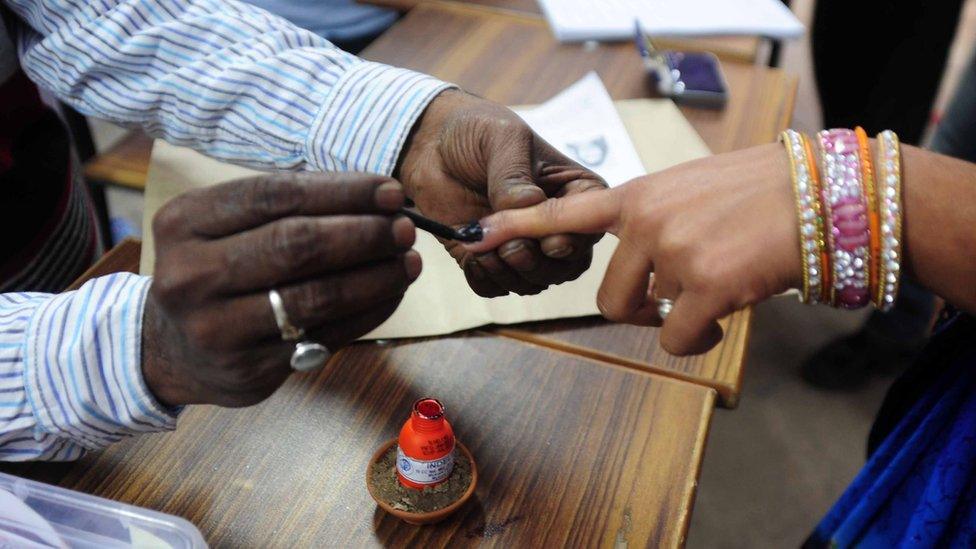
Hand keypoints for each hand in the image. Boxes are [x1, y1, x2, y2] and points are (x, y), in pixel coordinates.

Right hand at [142, 173, 420, 406]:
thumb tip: (379, 197)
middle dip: (364, 233)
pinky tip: (391, 294)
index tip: (390, 191)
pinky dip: (368, 312)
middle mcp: (192, 276)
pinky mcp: (250, 371)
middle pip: (296, 244)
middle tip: (405, 228)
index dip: (341, 191)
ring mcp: (218, 330)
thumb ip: (287, 206)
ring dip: (376, 276)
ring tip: (409, 262)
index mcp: (185, 224)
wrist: (170, 350)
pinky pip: (325, 337)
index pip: (275, 195)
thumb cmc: (214, 271)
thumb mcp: (222, 226)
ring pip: (316, 296)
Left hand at [396, 89, 606, 296]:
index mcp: (576, 192)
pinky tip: (472, 258)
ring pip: (534, 282)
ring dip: (510, 273)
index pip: (588, 227)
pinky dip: (486, 279)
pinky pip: (497, 286)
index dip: (573, 241)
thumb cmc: (477, 130)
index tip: (549, 241)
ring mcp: (524, 245)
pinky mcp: (490, 259)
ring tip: (485, 250)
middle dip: (538, 264)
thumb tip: (530, 206)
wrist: (431, 144)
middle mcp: (556, 225)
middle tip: (509, 248)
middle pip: (566, 266)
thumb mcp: (501, 138)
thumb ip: (515, 175)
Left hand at [465, 144, 801, 354]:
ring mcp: (676, 251)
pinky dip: (697, 342)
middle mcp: (648, 221)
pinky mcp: (708, 284)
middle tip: (669, 306)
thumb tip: (644, 277)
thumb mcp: (693, 189)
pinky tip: (722, 324)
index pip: (564, 212)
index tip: (474, 234)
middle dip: (637, 310)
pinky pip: (678, 338)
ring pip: (645, 317)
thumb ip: (655, 221)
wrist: (822, 195)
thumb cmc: (761, 193)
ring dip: (673, 322)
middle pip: (609, 295)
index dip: (517, 226)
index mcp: (639, 196)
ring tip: (711, 304)